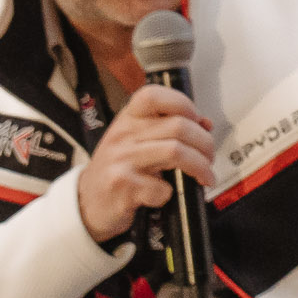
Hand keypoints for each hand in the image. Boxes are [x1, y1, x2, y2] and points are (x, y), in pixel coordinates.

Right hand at [71, 83, 218, 247]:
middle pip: (178, 126)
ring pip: (176, 152)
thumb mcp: (138, 142)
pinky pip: (162, 188)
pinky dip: (171, 194)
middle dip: (205, 144)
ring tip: (205, 176)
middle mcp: (123, 135)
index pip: (154, 95)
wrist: (88, 202)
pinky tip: (165, 195)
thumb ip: (168, 130)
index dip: (183, 104)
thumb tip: (204, 124)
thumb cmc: (119, 170)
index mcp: (128, 119)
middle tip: (209, 158)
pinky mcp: (123, 186)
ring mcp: (121, 159)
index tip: (198, 122)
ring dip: (200, 167)